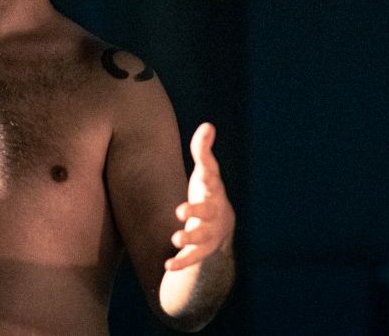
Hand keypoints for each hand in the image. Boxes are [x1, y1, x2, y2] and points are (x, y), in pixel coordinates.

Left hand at [166, 122, 234, 271]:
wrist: (221, 228)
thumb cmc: (208, 193)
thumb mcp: (206, 173)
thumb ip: (203, 151)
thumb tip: (208, 124)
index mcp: (214, 191)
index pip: (213, 181)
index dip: (208, 176)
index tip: (203, 171)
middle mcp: (214, 212)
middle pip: (207, 212)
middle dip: (196, 212)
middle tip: (180, 211)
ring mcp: (209, 233)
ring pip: (201, 238)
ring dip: (189, 238)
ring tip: (175, 238)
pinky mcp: (201, 251)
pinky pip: (192, 259)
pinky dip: (181, 263)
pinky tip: (167, 265)